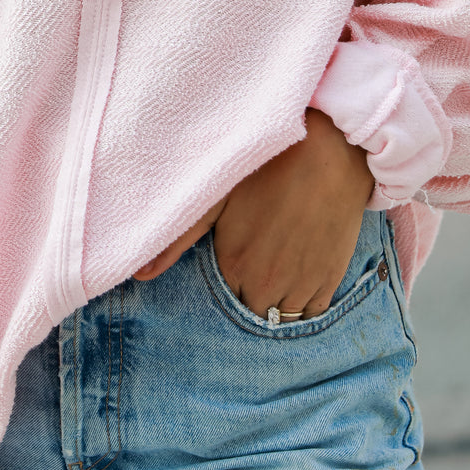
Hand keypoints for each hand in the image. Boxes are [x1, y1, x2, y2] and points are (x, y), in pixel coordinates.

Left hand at [132, 109, 373, 316]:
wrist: (329, 152)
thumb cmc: (268, 167)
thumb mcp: (218, 197)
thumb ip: (178, 239)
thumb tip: (140, 274)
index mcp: (233, 264)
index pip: (221, 297)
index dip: (226, 277)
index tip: (233, 257)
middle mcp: (264, 284)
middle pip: (250, 310)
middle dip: (249, 292)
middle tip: (255, 262)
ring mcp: (300, 285)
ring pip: (281, 316)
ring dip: (276, 300)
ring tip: (276, 268)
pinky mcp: (328, 280)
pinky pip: (312, 313)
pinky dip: (303, 302)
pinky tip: (298, 275)